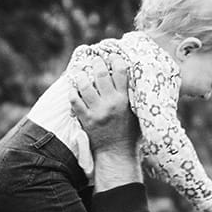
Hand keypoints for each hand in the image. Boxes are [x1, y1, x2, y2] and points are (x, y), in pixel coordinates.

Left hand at [68, 62, 140, 190]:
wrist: (116, 154)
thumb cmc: (130, 136)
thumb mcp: (139, 116)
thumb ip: (136, 100)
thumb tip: (138, 83)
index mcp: (125, 101)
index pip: (121, 72)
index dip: (116, 60)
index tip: (113, 57)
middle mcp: (110, 104)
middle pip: (101, 75)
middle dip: (97, 63)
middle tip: (96, 60)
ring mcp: (96, 111)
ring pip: (85, 85)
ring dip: (82, 76)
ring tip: (83, 73)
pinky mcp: (85, 119)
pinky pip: (74, 100)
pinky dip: (72, 92)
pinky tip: (74, 88)